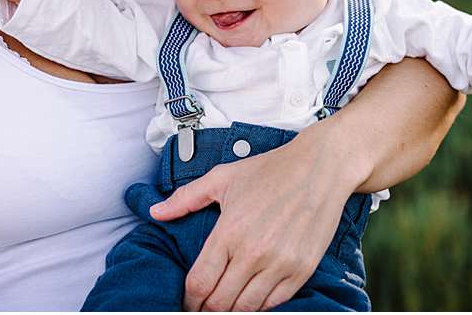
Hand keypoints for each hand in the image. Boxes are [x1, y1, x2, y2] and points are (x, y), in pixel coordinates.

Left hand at [148, 119, 359, 311]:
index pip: (200, 281)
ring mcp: (279, 265)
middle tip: (199, 309)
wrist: (316, 171)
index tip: (185, 302)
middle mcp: (253, 253)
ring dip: (231, 313)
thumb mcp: (221, 178)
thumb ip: (185, 198)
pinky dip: (258, 309)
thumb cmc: (267, 171)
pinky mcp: (301, 272)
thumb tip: (156, 212)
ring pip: (247, 308)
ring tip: (221, 309)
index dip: (188, 299)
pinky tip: (248, 303)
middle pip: (221, 302)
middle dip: (206, 310)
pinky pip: (275, 304)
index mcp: (229, 231)